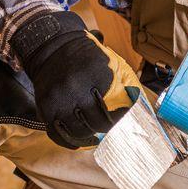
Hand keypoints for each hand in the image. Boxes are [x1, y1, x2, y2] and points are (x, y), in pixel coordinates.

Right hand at [12, 11, 140, 148]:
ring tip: (95, 136)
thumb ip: (122, 84)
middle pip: (97, 123)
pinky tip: (77, 140)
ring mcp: (59, 100)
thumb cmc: (85, 57)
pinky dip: (68, 141)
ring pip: (77, 132)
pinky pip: (57, 134)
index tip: (126, 122)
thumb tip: (142, 107)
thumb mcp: (108, 62)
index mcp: (97, 76)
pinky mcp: (45, 107)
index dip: (121, 120)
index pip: (114, 110)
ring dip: (88, 137)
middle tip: (111, 130)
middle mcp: (76, 89)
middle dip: (106, 129)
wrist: (52, 48)